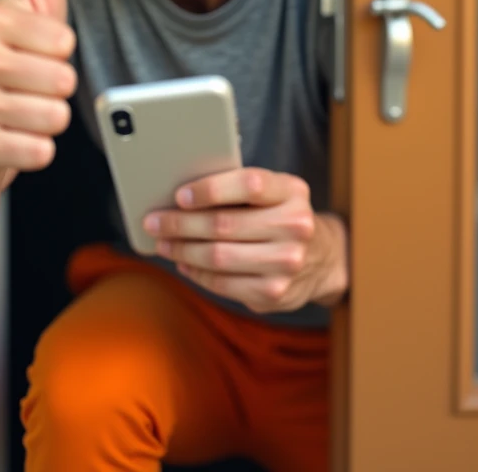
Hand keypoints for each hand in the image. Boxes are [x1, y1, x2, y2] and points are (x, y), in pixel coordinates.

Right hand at [0, 0, 76, 174]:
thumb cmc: (11, 51)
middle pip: (62, 80)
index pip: (63, 41)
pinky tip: (15, 134)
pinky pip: (40, 150)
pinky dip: (37, 147)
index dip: (60, 50)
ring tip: (23, 107)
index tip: (36, 50)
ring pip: (54, 116)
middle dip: (56, 86)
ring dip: (49, 117)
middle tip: (29, 82)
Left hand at [143, 168, 348, 313]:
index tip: (179, 195)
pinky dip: (196, 272)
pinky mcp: (275, 293)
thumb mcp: (275, 192)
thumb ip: (240, 188)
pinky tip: (183, 262)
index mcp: (292, 192)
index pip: (248, 184)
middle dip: (180, 223)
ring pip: (218, 257)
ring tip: (162, 242)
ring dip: (182, 250)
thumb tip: (182, 194)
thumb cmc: (282, 215)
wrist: (324, 258)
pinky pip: (222, 283)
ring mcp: (287, 263)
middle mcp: (295, 227)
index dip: (210, 189)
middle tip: (154, 221)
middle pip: (224, 224)